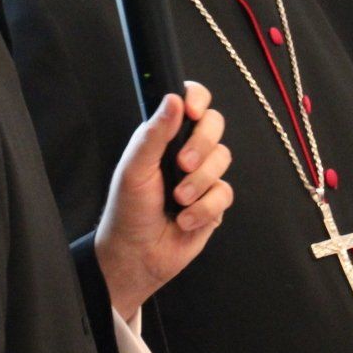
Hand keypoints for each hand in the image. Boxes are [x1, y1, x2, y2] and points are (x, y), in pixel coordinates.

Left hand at [95, 81, 232, 318]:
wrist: (136, 255)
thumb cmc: (128, 210)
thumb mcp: (134, 168)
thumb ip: (154, 133)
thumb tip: (173, 98)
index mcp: (165, 137)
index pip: (191, 102)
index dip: (198, 99)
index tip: (192, 111)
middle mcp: (186, 151)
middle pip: (215, 124)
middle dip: (201, 144)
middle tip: (181, 164)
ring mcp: (203, 177)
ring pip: (223, 159)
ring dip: (198, 183)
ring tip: (177, 201)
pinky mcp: (214, 203)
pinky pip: (224, 193)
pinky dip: (204, 208)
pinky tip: (184, 220)